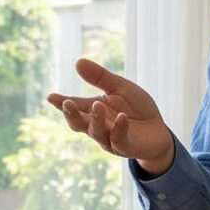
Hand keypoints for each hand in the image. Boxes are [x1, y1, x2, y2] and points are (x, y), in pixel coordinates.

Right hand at [45, 58, 174, 173]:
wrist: (158, 130)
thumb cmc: (137, 108)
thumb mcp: (120, 87)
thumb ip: (100, 77)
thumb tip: (78, 62)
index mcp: (93, 110)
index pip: (75, 106)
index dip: (61, 102)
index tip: (51, 96)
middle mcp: (97, 126)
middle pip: (78, 123)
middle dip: (71, 114)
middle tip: (67, 103)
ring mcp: (109, 139)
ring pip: (96, 132)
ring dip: (96, 119)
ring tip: (98, 104)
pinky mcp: (124, 147)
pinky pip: (118, 139)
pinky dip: (119, 128)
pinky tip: (122, 117)